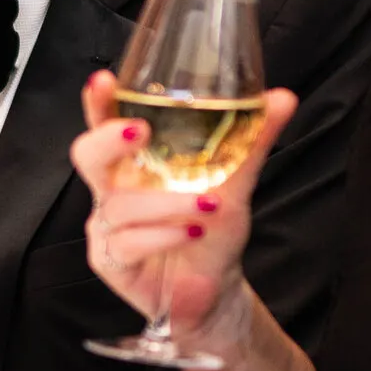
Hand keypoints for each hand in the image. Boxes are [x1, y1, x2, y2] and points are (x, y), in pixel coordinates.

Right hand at [70, 71, 296, 350]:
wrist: (216, 289)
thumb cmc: (213, 232)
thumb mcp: (236, 182)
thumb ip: (252, 141)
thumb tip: (282, 98)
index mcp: (134, 164)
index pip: (105, 124)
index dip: (98, 103)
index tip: (103, 80)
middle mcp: (114, 190)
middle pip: (88, 156)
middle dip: (108, 139)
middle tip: (141, 130)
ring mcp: (107, 227)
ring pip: (119, 206)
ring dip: (166, 204)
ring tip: (208, 207)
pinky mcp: (111, 262)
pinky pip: (127, 244)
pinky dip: (163, 236)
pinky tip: (192, 233)